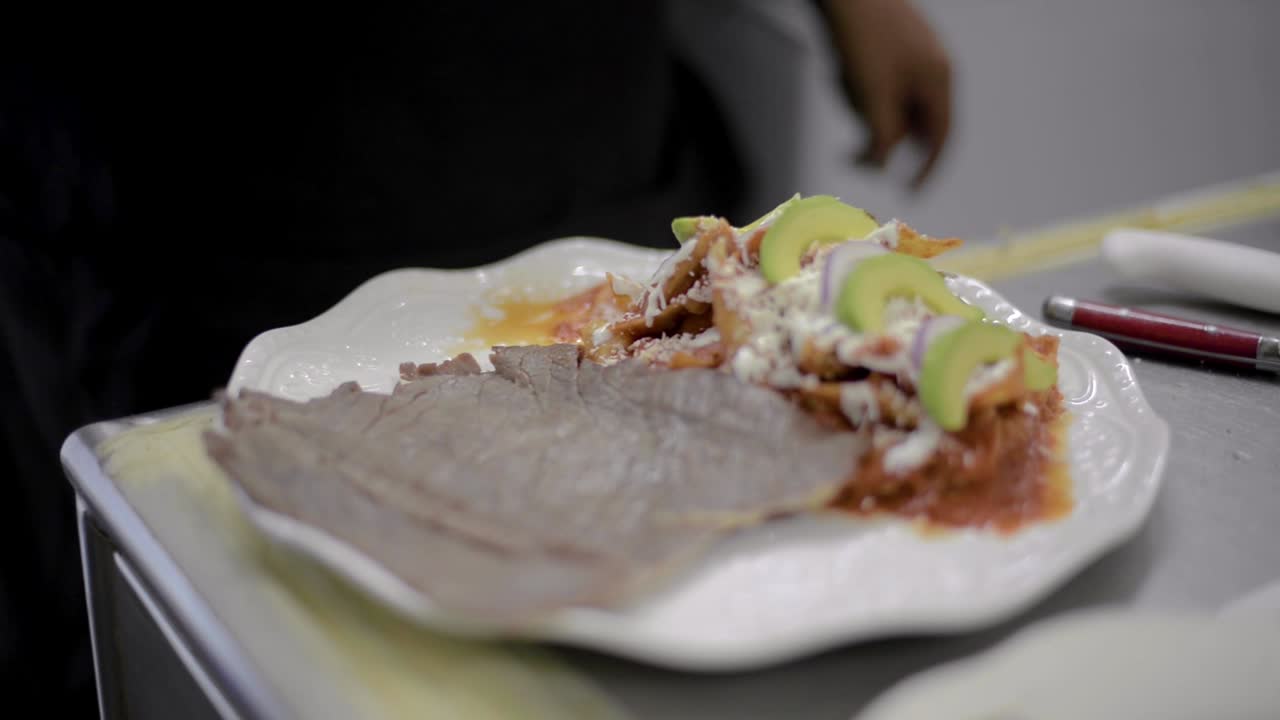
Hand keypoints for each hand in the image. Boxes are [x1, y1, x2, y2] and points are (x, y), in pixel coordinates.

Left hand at [819, 0, 952, 187]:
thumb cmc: (862, 38)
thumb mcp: (872, 96)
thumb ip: (882, 137)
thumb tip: (881, 169)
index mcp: (939, 79)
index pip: (940, 138)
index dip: (926, 169)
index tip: (909, 192)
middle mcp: (934, 67)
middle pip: (913, 123)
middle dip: (884, 136)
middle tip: (855, 151)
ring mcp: (915, 55)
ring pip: (893, 104)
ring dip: (868, 110)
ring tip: (845, 82)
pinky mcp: (892, 47)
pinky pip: (881, 84)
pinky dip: (861, 91)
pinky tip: (842, 71)